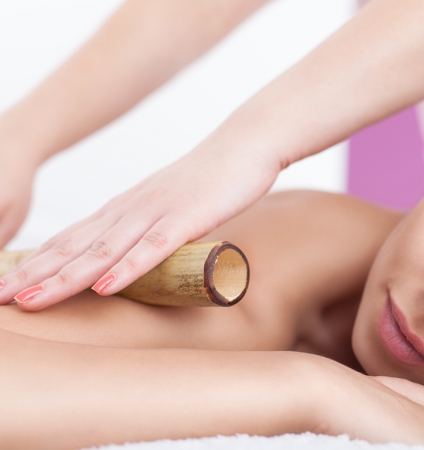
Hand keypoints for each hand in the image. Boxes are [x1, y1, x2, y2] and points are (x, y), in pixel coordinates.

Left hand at [0, 141, 278, 309]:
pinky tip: (105, 288)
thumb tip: (136, 257)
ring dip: (65, 277)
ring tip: (29, 301)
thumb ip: (148, 230)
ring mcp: (157, 211)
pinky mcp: (188, 217)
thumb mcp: (168, 206)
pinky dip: (128, 268)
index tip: (7, 286)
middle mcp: (131, 209)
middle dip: (32, 275)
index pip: (70, 239)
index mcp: (124, 207)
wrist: (244, 144)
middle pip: (74, 247)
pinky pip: (154, 246)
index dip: (36, 264)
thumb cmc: (209, 179)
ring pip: (104, 249)